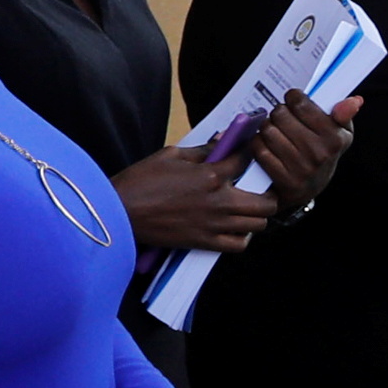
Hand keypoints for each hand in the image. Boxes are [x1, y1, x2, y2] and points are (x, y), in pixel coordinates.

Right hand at [111, 146, 274, 256]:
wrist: (119, 212)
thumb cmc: (141, 180)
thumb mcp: (171, 155)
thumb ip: (203, 151)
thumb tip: (223, 142)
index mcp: (212, 175)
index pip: (247, 160)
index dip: (252, 152)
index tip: (251, 150)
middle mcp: (220, 201)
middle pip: (267, 202)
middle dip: (268, 192)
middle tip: (260, 188)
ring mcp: (215, 224)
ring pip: (258, 225)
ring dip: (258, 216)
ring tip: (248, 209)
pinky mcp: (204, 242)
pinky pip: (238, 245)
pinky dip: (242, 237)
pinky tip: (235, 228)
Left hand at [247, 87, 352, 210]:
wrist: (310, 188)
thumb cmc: (324, 153)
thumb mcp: (340, 134)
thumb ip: (344, 114)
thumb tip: (354, 101)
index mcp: (334, 138)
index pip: (301, 104)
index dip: (293, 97)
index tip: (294, 101)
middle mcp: (319, 153)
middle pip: (281, 114)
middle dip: (279, 112)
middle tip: (283, 117)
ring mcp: (300, 167)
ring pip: (268, 130)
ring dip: (267, 128)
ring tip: (275, 131)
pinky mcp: (282, 178)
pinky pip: (260, 149)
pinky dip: (259, 144)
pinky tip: (267, 145)